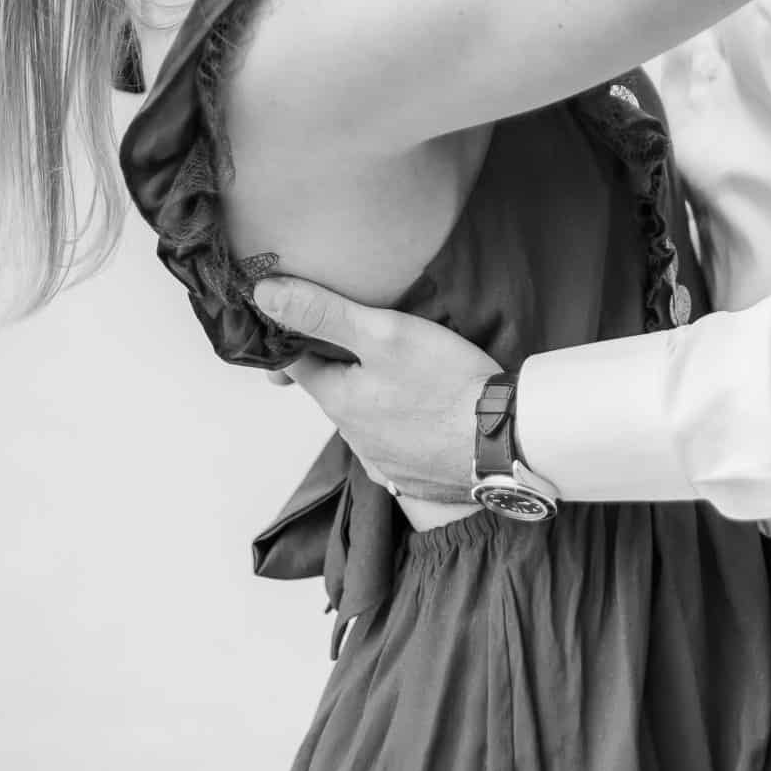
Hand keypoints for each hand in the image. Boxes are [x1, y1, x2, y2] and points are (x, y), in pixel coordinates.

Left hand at [254, 277, 500, 503]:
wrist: (505, 444)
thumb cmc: (446, 384)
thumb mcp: (384, 333)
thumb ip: (324, 313)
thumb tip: (265, 295)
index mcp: (338, 400)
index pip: (292, 365)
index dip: (292, 337)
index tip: (299, 316)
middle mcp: (353, 436)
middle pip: (333, 390)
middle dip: (340, 364)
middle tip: (363, 334)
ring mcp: (384, 461)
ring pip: (365, 417)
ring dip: (373, 395)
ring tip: (403, 370)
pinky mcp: (414, 475)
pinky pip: (395, 443)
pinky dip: (401, 424)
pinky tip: (426, 410)